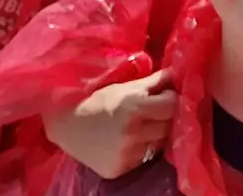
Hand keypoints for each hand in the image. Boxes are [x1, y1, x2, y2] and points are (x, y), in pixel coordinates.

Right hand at [42, 69, 177, 179]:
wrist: (65, 125)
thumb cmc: (97, 101)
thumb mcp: (125, 87)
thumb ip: (154, 82)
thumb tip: (177, 74)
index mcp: (135, 108)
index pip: (172, 105)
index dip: (171, 98)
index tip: (164, 96)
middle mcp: (132, 133)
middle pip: (168, 125)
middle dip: (165, 116)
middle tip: (155, 111)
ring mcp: (126, 154)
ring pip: (158, 143)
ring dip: (156, 134)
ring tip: (142, 126)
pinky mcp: (119, 168)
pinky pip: (144, 157)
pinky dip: (142, 148)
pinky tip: (129, 140)